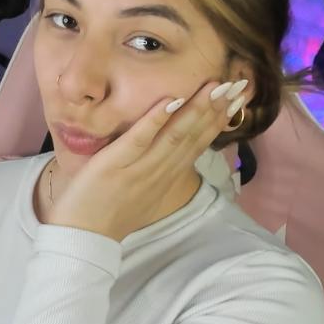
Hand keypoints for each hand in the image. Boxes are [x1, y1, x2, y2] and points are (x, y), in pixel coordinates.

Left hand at [45, 78, 248, 241]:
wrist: (85, 239)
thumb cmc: (112, 213)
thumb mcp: (148, 193)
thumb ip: (163, 169)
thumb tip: (178, 149)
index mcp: (168, 176)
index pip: (200, 143)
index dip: (219, 119)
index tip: (238, 97)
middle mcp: (160, 171)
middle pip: (193, 136)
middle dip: (216, 108)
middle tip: (238, 84)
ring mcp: (139, 168)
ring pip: (173, 136)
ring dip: (195, 109)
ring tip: (214, 87)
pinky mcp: (114, 165)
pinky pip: (138, 140)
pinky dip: (154, 120)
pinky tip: (170, 100)